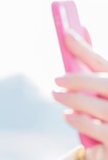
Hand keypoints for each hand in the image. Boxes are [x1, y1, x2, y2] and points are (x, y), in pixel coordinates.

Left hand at [52, 30, 107, 159]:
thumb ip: (91, 64)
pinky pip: (99, 130)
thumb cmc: (105, 114)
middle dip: (79, 79)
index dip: (85, 48)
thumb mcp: (99, 88)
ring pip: (101, 106)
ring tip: (56, 95)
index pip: (105, 64)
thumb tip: (79, 30)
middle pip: (106, 83)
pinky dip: (80, 121)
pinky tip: (68, 116)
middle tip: (56, 80)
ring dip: (74, 100)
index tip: (66, 34)